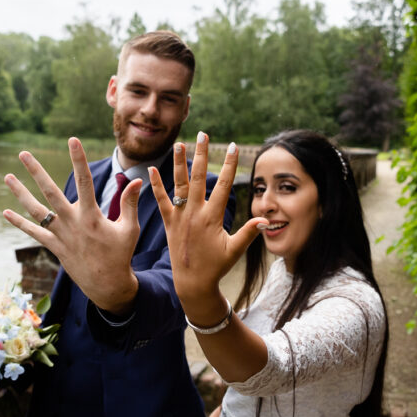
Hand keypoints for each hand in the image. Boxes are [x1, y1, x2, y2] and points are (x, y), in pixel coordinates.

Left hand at [2, 137, 141, 314]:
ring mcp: (61, 235)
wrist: (107, 285)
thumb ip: (130, 202)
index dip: (79, 159)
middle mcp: (72, 223)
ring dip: (21, 194)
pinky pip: (33, 233)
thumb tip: (138, 179)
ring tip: (7, 177)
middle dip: (36, 171)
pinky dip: (20, 223)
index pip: (84, 181)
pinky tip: (6, 212)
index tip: (73, 140)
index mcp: (92, 216)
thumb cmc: (121, 254)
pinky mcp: (54, 247)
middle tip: (23, 153)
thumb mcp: (129, 228)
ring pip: (36, 211)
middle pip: (50, 192)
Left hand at [149, 132, 264, 308]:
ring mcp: (180, 217)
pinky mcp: (169, 223)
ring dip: (179, 162)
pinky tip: (151, 170)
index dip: (230, 164)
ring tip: (179, 143)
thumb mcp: (235, 250)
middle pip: (199, 177)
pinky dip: (155, 185)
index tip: (234, 147)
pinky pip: (161, 201)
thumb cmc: (216, 267)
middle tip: (203, 134)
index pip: (224, 184)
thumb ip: (249, 233)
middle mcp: (195, 213)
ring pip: (179, 184)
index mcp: (212, 217)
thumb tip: (265, 219)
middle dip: (202, 154)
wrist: (191, 283)